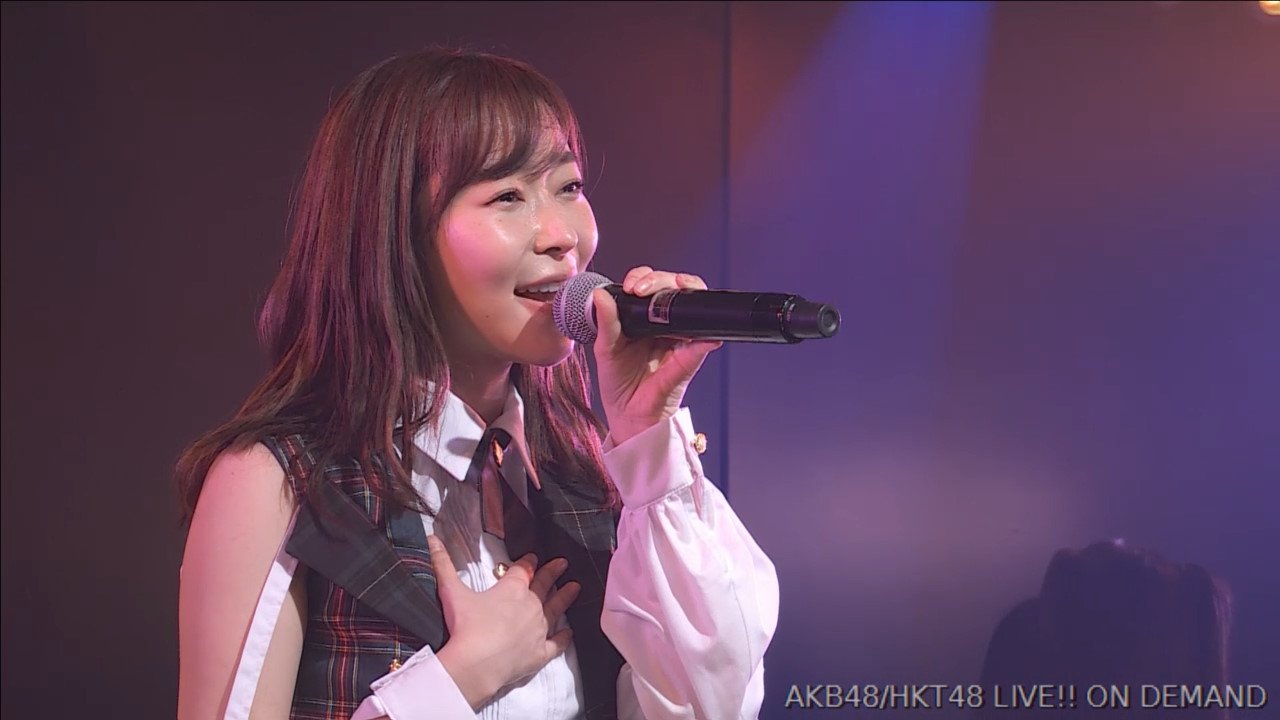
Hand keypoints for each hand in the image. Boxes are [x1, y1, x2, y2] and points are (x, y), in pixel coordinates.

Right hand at [429, 535, 579, 708]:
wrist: (476, 664)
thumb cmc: (465, 627)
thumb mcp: (452, 592)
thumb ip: (443, 564)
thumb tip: (431, 538)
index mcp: (512, 590)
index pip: (522, 570)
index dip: (528, 562)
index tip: (533, 557)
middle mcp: (530, 606)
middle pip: (544, 585)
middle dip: (552, 573)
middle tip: (563, 563)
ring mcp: (538, 629)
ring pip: (556, 609)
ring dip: (565, 597)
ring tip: (576, 587)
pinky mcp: (540, 653)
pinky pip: (557, 643)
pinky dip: (564, 637)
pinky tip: (570, 632)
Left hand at [592, 266, 722, 445]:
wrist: (628, 417)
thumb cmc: (618, 384)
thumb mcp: (605, 350)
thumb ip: (605, 322)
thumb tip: (601, 294)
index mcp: (641, 319)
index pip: (649, 286)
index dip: (645, 278)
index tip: (632, 286)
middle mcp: (663, 325)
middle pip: (672, 288)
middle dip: (662, 279)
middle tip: (644, 289)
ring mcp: (678, 339)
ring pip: (691, 305)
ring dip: (688, 291)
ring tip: (677, 288)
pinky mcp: (689, 359)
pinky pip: (701, 343)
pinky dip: (706, 335)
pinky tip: (704, 332)